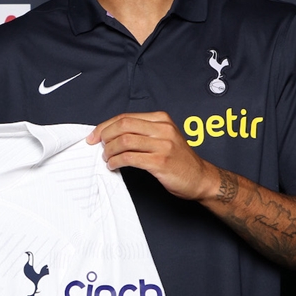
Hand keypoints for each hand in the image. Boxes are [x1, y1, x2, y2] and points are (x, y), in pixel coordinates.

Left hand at [87, 112, 216, 201]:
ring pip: (124, 141)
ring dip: (109, 150)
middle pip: (123, 125)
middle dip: (104, 135)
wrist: (201, 178)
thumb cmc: (179, 161)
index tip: (95, 135)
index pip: (126, 117)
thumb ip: (143, 132)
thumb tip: (112, 134)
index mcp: (161, 120)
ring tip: (107, 158)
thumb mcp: (164, 137)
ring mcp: (163, 145)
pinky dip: (116, 161)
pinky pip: (130, 158)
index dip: (106, 126)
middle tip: (97, 146)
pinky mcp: (160, 162)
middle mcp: (163, 129)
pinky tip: (113, 165)